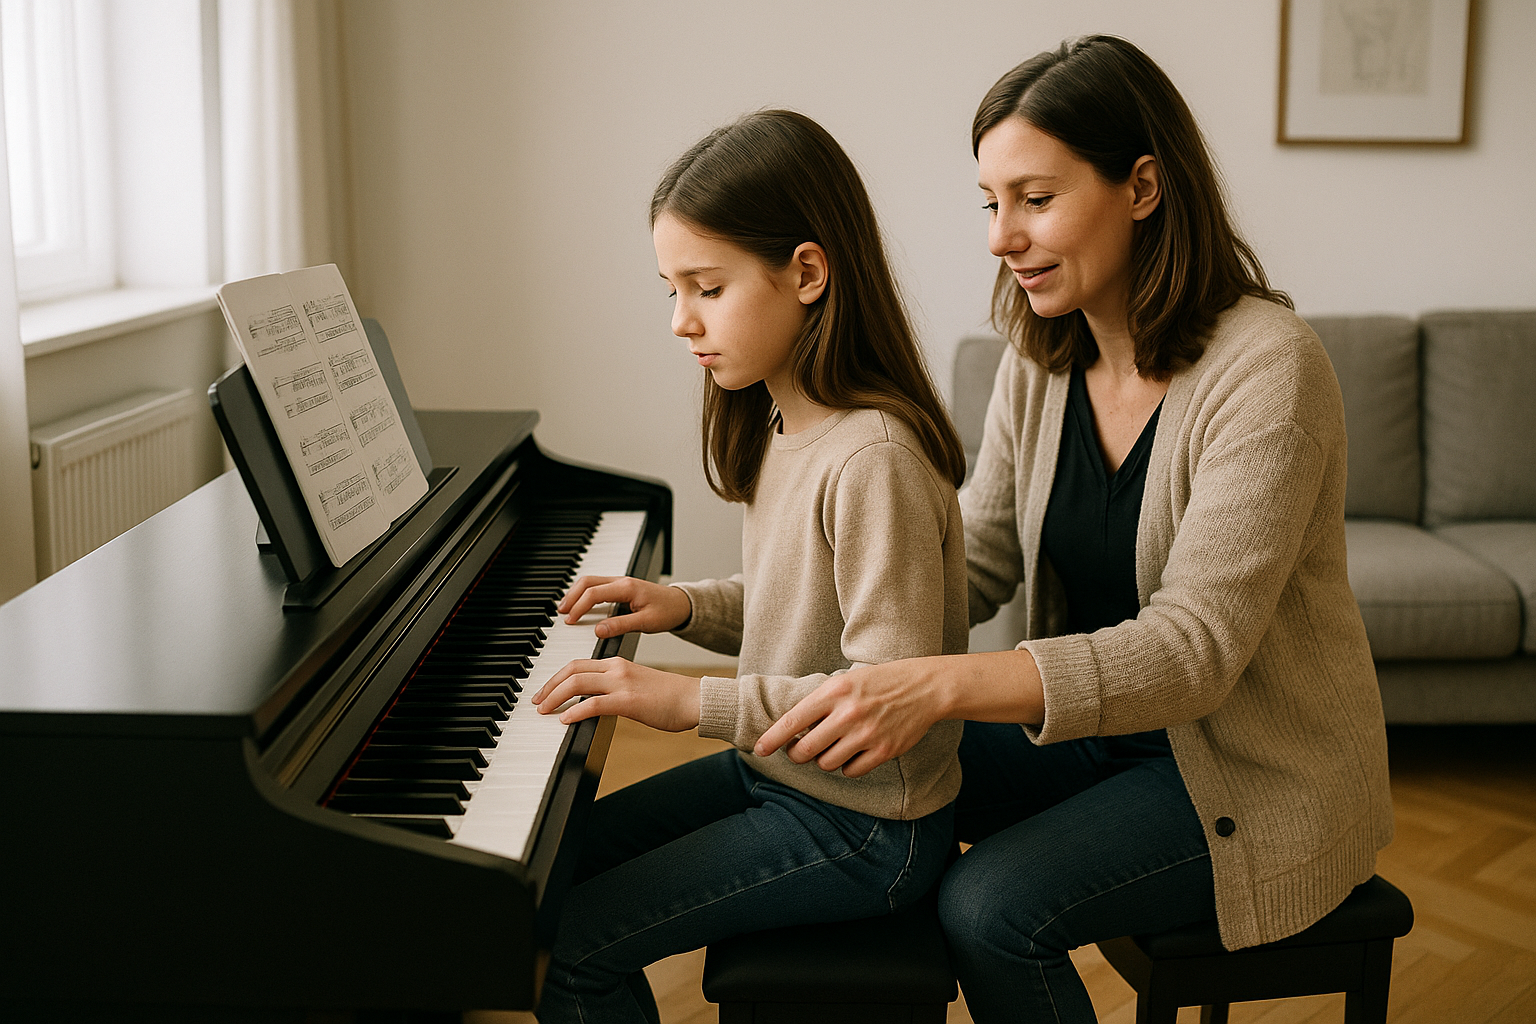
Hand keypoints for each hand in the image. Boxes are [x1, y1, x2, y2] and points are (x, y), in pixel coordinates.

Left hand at [531, 658, 701, 731]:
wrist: (694, 699)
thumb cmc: (670, 697)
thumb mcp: (637, 686)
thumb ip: (615, 689)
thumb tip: (595, 703)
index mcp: (618, 663)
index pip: (578, 664)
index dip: (557, 677)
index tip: (545, 691)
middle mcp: (617, 668)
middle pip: (572, 670)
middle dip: (549, 685)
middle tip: (537, 701)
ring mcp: (622, 683)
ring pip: (577, 683)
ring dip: (555, 697)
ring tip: (544, 710)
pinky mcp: (628, 701)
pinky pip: (593, 703)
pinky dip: (575, 711)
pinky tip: (565, 719)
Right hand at [556, 576, 691, 638]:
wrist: (682, 604)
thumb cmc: (667, 612)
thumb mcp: (646, 623)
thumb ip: (621, 626)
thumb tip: (597, 631)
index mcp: (627, 588)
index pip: (594, 593)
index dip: (579, 606)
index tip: (570, 620)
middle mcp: (621, 581)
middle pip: (587, 581)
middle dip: (571, 596)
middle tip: (561, 612)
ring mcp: (620, 582)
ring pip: (590, 581)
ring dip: (576, 593)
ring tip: (566, 608)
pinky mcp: (621, 587)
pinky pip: (597, 585)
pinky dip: (584, 593)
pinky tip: (580, 604)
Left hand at [753, 658, 950, 777]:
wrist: (924, 687)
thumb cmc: (878, 683)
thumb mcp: (845, 681)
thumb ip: (820, 703)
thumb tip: (790, 730)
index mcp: (834, 691)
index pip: (793, 721)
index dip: (772, 739)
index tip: (759, 750)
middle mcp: (848, 713)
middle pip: (805, 750)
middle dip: (797, 755)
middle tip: (799, 751)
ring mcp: (866, 734)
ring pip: (826, 764)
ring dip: (824, 760)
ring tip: (833, 747)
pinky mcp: (883, 750)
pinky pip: (850, 771)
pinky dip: (847, 767)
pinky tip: (853, 753)